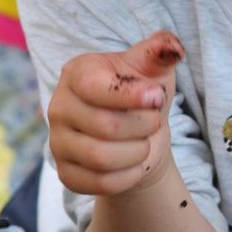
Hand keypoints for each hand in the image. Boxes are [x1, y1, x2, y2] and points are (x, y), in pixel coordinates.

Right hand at [47, 31, 183, 195]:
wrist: (138, 132)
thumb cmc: (144, 92)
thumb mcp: (153, 69)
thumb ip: (161, 51)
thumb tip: (173, 47)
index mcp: (77, 73)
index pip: (95, 87)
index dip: (133, 96)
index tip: (157, 96)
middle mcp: (59, 106)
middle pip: (105, 127)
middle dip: (143, 126)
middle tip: (153, 121)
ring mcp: (58, 142)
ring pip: (102, 158)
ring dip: (138, 152)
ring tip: (144, 141)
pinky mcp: (66, 173)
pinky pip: (100, 183)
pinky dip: (128, 176)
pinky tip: (135, 163)